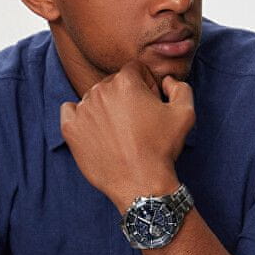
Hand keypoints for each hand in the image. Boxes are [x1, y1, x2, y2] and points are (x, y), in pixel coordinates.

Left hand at [60, 59, 194, 208]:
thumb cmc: (162, 149)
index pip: (134, 71)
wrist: (140, 183)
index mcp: (125, 82)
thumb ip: (180, 87)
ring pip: (93, 98)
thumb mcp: (185, 113)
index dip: (145, 85)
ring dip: (104, 108)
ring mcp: (82, 110)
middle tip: (135, 121)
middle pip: (112, 84)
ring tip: (117, 131)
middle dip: (125, 97)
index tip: (150, 104)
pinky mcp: (70, 129)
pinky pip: (69, 111)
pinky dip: (79, 116)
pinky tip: (93, 129)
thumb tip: (168, 81)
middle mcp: (100, 91)